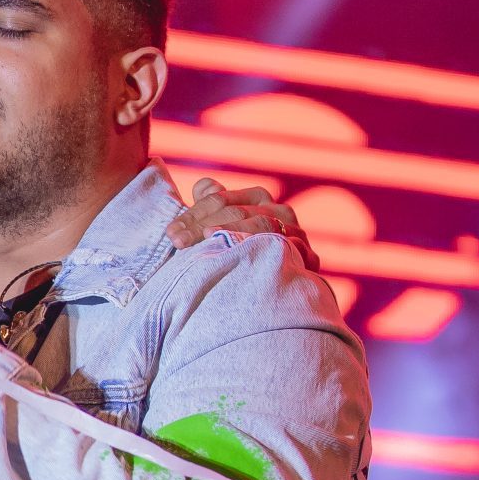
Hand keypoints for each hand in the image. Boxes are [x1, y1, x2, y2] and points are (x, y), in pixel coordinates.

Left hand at [168, 177, 319, 272]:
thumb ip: (214, 204)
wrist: (279, 294)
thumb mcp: (225, 228)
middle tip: (177, 241)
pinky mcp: (308, 256)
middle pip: (236, 212)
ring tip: (208, 241)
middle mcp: (279, 211)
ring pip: (260, 224)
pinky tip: (244, 256)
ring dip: (232, 232)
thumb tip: (202, 185)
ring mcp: (296, 233)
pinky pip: (287, 249)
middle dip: (203, 225)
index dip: (192, 214)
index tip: (171, 233)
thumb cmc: (245, 255)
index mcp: (258, 199)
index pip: (219, 200)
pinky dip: (265, 249)